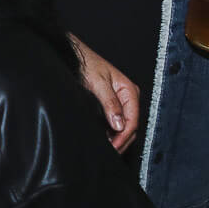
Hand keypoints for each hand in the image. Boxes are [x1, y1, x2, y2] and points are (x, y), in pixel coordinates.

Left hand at [72, 35, 139, 152]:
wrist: (75, 55)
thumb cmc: (86, 64)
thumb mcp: (98, 83)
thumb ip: (109, 103)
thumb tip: (119, 124)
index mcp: (130, 91)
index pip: (133, 120)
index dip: (124, 136)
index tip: (114, 147)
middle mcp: (128, 97)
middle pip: (131, 126)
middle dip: (122, 140)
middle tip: (111, 152)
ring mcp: (121, 102)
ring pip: (125, 126)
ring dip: (118, 138)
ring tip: (108, 148)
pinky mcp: (112, 105)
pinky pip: (116, 122)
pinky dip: (112, 133)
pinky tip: (106, 139)